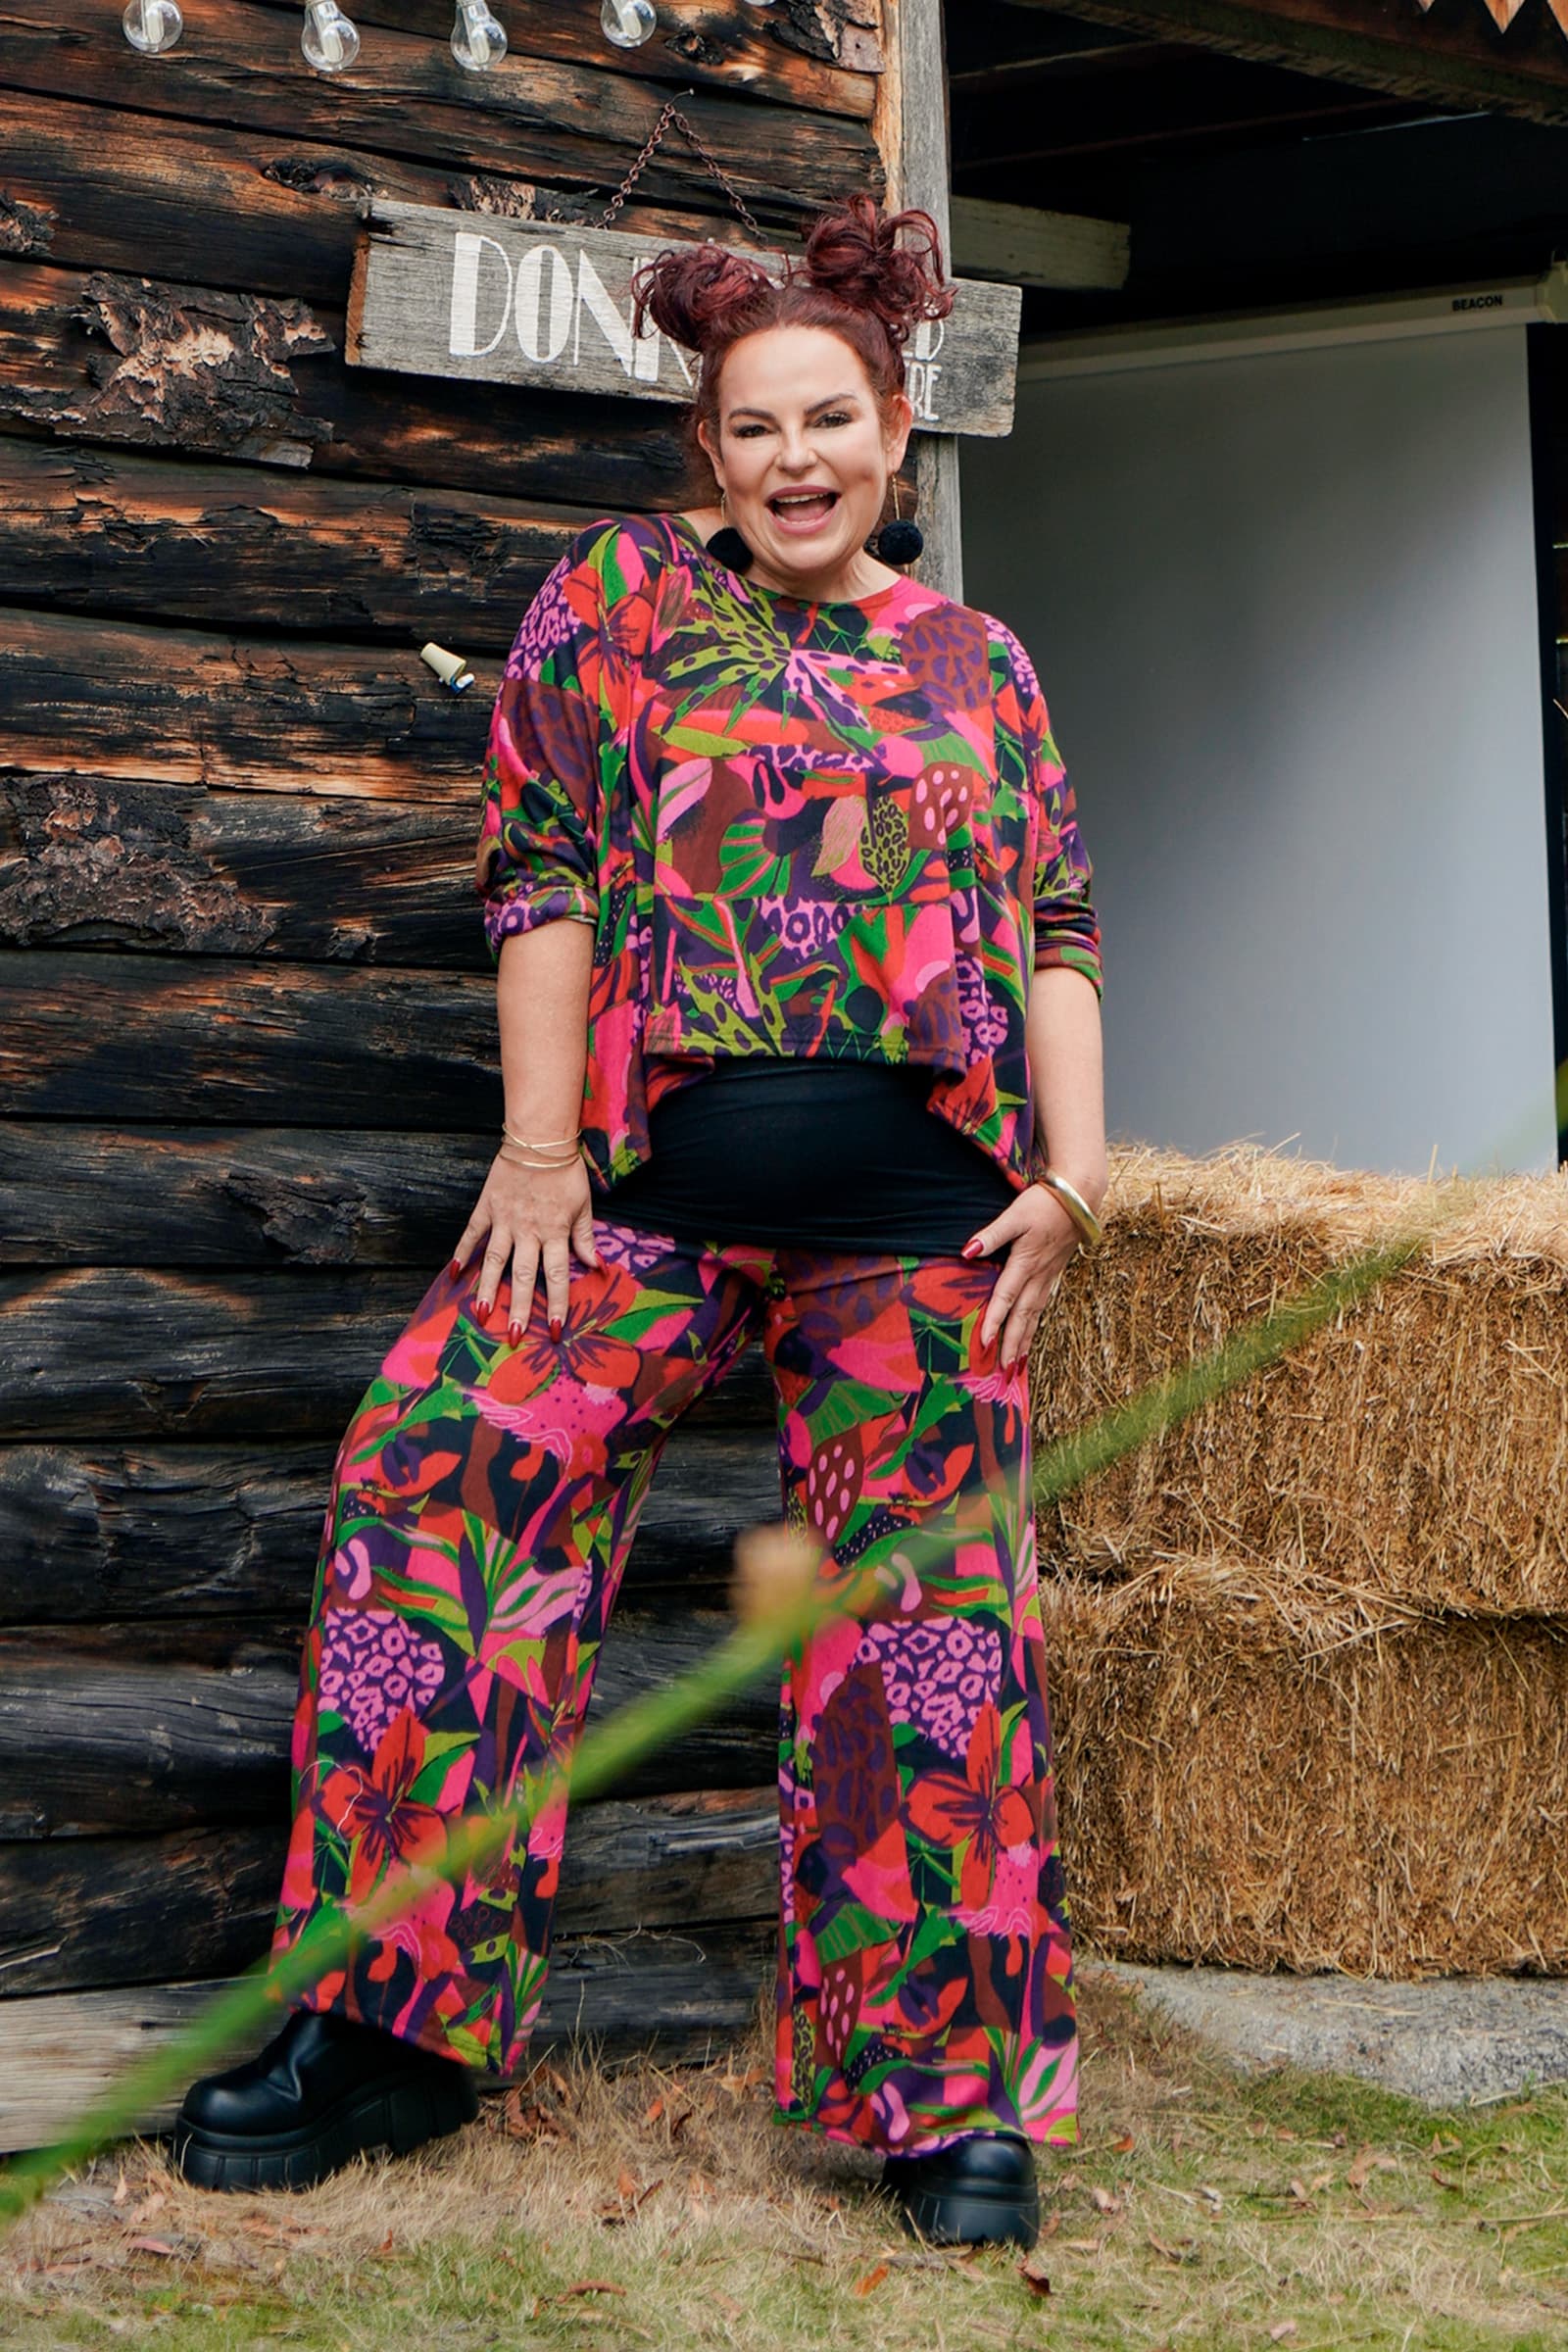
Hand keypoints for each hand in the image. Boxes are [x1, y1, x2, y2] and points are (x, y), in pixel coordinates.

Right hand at [450, 1150, 597, 1341]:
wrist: (539, 1139)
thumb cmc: (565, 1173)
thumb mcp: (584, 1206)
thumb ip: (586, 1238)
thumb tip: (598, 1267)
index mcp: (555, 1231)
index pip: (556, 1275)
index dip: (555, 1304)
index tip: (553, 1330)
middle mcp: (529, 1230)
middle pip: (522, 1275)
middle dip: (518, 1307)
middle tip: (512, 1336)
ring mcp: (504, 1220)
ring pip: (494, 1260)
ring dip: (487, 1288)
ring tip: (481, 1315)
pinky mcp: (486, 1208)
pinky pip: (472, 1234)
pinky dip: (462, 1253)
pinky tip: (454, 1275)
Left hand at [963, 1183, 1081, 1372]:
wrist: (1080, 1196)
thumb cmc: (1044, 1203)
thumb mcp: (1015, 1214)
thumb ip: (992, 1235)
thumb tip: (967, 1251)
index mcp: (1026, 1262)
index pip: (1006, 1297)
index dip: (995, 1321)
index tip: (984, 1343)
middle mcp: (1039, 1275)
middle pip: (1023, 1316)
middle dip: (1014, 1344)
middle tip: (1004, 1370)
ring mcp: (1049, 1276)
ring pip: (1035, 1314)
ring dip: (1026, 1340)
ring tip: (1018, 1364)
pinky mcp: (1055, 1273)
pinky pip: (1043, 1305)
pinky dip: (1036, 1324)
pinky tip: (1031, 1334)